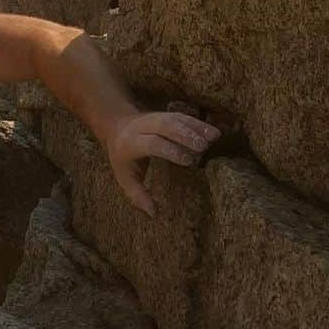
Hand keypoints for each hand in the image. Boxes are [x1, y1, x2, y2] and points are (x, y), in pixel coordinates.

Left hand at [103, 112, 220, 217]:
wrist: (115, 126)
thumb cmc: (122, 157)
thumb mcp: (123, 176)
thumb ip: (136, 194)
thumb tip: (153, 213)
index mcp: (130, 143)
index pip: (152, 143)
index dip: (170, 150)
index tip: (188, 160)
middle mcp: (141, 127)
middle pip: (164, 125)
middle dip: (184, 135)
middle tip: (203, 147)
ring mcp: (153, 118)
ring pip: (174, 118)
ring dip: (194, 127)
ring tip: (213, 138)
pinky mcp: (164, 115)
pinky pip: (181, 116)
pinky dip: (197, 123)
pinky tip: (213, 132)